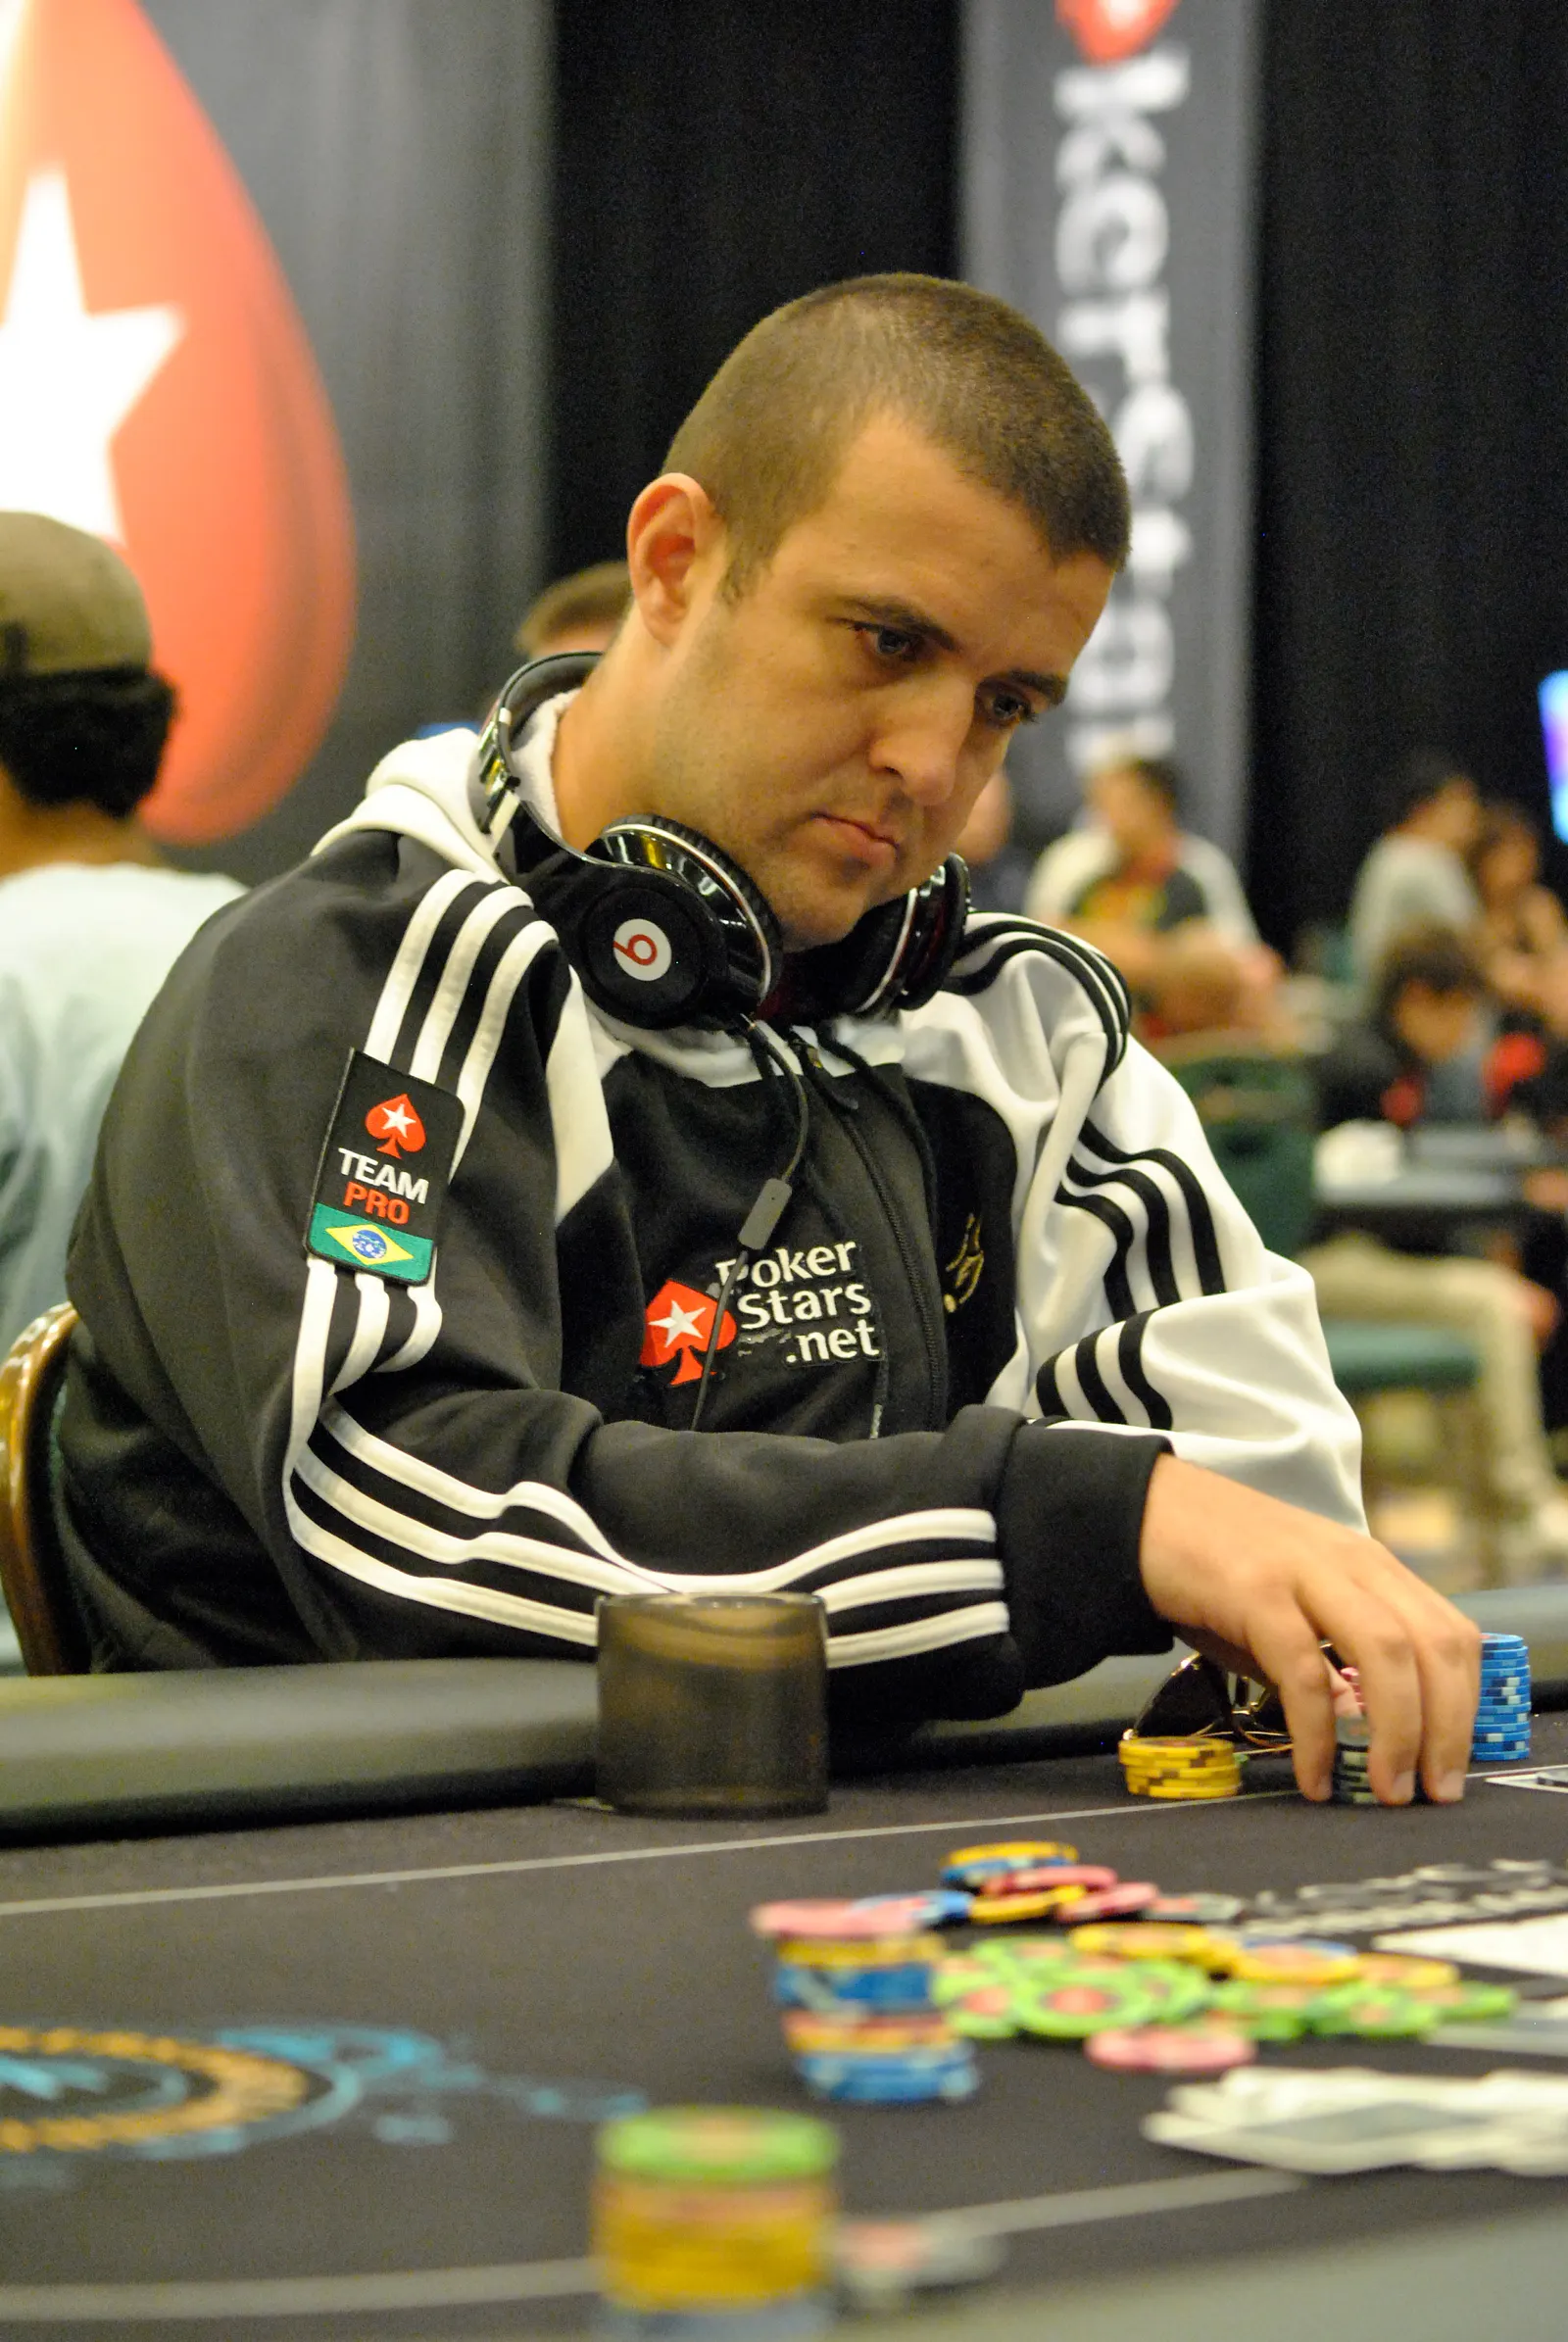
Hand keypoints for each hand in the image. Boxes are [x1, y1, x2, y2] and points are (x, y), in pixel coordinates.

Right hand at [1137, 1456, 1479, 1806]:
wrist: (1141, 1510)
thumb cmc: (1216, 1565)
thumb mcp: (1291, 1611)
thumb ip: (1331, 1664)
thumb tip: (1365, 1731)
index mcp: (1370, 1566)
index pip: (1451, 1635)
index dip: (1464, 1706)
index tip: (1452, 1766)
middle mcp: (1350, 1563)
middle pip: (1434, 1645)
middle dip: (1446, 1729)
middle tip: (1435, 1793)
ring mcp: (1304, 1572)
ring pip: (1386, 1653)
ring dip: (1399, 1733)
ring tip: (1388, 1791)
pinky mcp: (1254, 1591)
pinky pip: (1304, 1672)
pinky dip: (1318, 1734)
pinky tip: (1314, 1778)